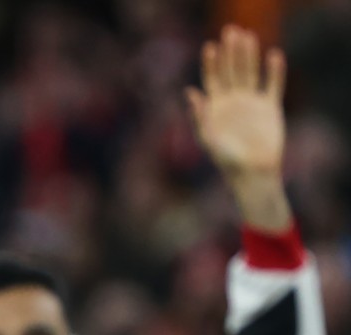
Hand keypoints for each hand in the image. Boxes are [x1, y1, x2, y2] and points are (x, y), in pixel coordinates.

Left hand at [185, 26, 291, 231]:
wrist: (253, 173)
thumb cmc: (227, 160)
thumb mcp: (209, 138)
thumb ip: (200, 115)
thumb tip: (190, 91)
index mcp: (216, 107)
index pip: (212, 79)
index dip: (211, 63)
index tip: (210, 47)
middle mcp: (233, 102)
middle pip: (231, 71)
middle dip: (230, 52)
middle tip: (231, 31)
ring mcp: (252, 104)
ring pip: (251, 73)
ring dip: (250, 56)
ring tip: (249, 36)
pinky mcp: (270, 108)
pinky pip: (273, 85)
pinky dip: (274, 71)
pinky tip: (274, 56)